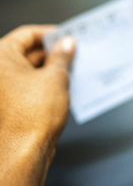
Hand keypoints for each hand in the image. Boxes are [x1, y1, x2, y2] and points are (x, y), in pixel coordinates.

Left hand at [0, 25, 74, 185]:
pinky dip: (46, 81)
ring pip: (31, 69)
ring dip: (52, 67)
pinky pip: (31, 84)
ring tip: (73, 68)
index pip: (27, 34)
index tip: (66, 35)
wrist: (24, 152)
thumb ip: (62, 56)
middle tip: (74, 52)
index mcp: (1, 57)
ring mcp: (5, 88)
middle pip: (28, 51)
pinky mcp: (12, 102)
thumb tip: (67, 44)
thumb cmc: (32, 115)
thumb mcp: (55, 77)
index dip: (50, 33)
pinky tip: (64, 83)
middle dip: (53, 52)